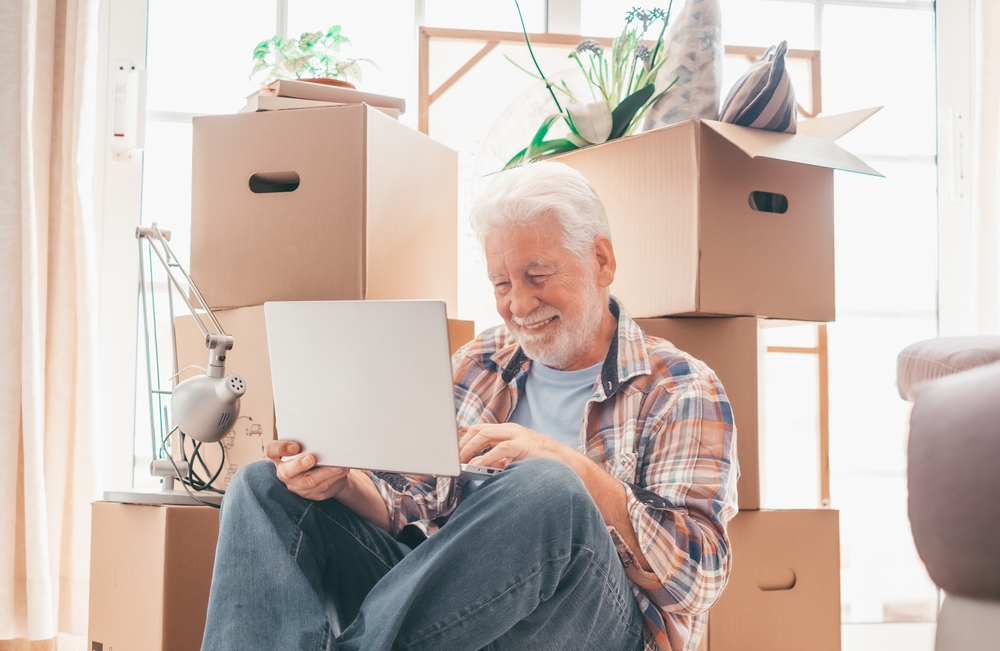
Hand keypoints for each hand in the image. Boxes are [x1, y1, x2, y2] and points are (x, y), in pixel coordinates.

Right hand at [265, 439, 349, 500]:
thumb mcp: (306, 440)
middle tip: (311, 458)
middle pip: (288, 471)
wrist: (327, 470)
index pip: (272, 451)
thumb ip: (300, 431)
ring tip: (337, 466)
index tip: (295, 446)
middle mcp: (286, 471)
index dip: (280, 448)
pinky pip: (322, 487)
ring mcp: (298, 485)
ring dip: (324, 473)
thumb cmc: (313, 450)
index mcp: (280, 456)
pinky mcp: (312, 493)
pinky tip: (342, 470)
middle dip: (299, 464)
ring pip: (310, 481)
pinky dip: (333, 478)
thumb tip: (296, 417)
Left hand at [458, 423, 572, 468]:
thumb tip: (479, 467)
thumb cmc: (542, 464)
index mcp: (509, 431)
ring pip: (485, 435)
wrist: (568, 465)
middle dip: (462, 442)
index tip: (452, 450)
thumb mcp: (516, 460)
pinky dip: (487, 456)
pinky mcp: (524, 445)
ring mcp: (518, 435)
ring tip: (460, 460)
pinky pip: (500, 448)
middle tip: (452, 457)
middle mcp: (511, 430)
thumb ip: (499, 461)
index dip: (464, 438)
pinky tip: (478, 465)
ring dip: (469, 448)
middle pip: (478, 429)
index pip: (480, 429)